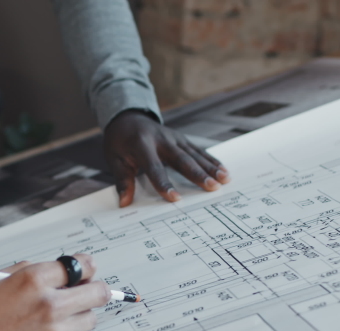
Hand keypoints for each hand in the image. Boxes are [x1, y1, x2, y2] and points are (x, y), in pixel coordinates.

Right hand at [0, 253, 109, 330]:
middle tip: (86, 294)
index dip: (85, 268)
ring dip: (78, 317)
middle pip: (99, 292)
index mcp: (33, 280)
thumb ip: (24, 270)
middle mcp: (50, 305)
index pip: (82, 265)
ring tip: (53, 321)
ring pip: (90, 319)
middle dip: (94, 291)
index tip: (86, 272)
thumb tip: (54, 269)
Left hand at [104, 110, 229, 205]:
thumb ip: (122, 180)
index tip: (175, 199)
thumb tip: (124, 203)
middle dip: (198, 174)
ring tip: (224, 180)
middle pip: (182, 159)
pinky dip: (212, 161)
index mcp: (142, 145)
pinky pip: (199, 151)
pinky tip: (224, 171)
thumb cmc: (119, 142)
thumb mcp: (114, 159)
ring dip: (210, 167)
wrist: (128, 118)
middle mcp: (162, 139)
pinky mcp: (182, 139)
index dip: (164, 184)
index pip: (154, 167)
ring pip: (195, 154)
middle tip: (212, 187)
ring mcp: (175, 138)